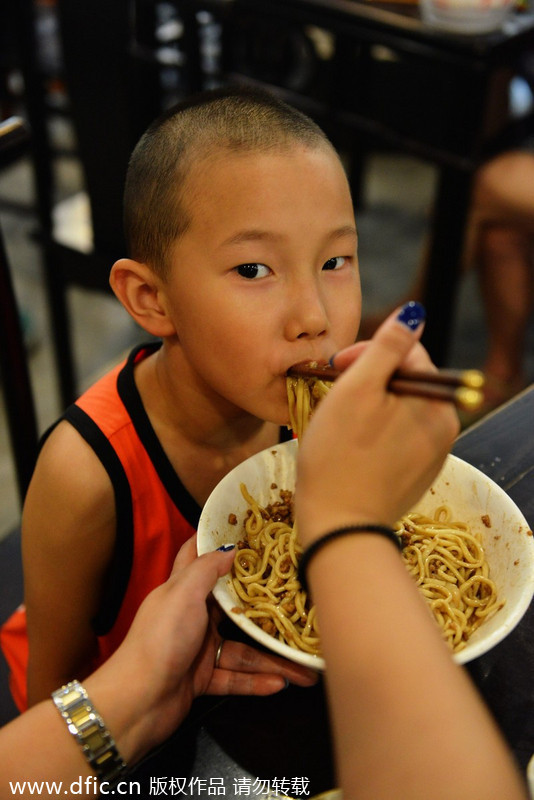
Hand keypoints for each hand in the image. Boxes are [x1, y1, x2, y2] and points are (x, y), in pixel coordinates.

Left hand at [91, 536, 316, 761]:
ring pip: (241, 649)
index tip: (247, 531)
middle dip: (265, 610)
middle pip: (234, 607)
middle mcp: (192, 616)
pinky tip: (280, 684)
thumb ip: (207, 570)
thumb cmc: (159, 640)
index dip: (217, 542)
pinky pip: (235, 677)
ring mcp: (198, 648)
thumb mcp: (183, 594)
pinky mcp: (201, 678)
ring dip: (271, 658)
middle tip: (296, 606)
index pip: (197, 557)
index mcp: (181, 589)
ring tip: (303, 668)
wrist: (137, 702)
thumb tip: (230, 548)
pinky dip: (256, 681)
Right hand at [295, 303, 459, 543]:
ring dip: (368, 405)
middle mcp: (444, 426)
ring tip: (337, 421)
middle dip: (367, 380)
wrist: (339, 527)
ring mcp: (432, 453)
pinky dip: (373, 432)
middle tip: (332, 394)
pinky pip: (396, 437)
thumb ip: (387, 347)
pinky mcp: (416, 474)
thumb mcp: (358, 390)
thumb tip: (413, 313)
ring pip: (398, 408)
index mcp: (436, 402)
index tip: (335, 367)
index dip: (367, 352)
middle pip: (403, 381)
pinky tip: (349, 445)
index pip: (406, 352)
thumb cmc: (338, 455)